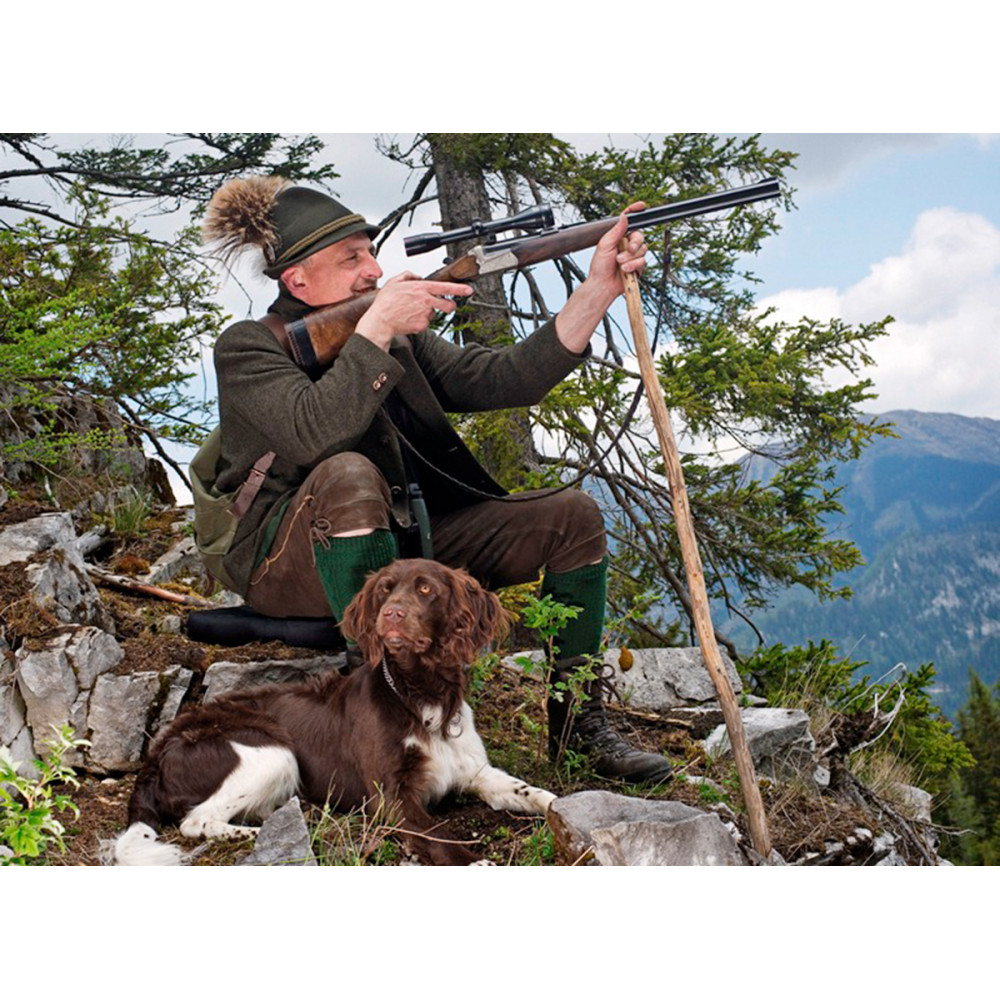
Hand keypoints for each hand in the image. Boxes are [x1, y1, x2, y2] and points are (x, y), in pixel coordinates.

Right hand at [354, 273, 473, 350]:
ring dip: (428, 312)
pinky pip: (426, 322)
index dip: (460, 289)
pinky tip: (409, 318)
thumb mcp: (394, 282)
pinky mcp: (422, 326)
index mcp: (420, 288)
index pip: (445, 287)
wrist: (380, 321)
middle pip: (448, 305)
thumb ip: (408, 275)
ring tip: (412, 311)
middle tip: (445, 305)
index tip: (469, 290)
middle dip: (449, 306)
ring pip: (434, 313)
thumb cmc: (385, 303)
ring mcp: (425, 314)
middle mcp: (425, 301)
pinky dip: (420, 321)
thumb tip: (417, 276)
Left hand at [585, 201, 647, 304]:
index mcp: (618, 237)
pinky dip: (634, 266)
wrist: (603, 285)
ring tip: (620, 264)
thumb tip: (624, 217)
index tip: (641, 206)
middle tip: (627, 249)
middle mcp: (627, 245)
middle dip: (634, 243)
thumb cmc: (600, 267)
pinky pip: (643, 262)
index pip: (628, 221)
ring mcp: (633, 256)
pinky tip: (625, 270)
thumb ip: (616, 231)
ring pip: (642, 249)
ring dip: (630, 258)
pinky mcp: (638, 266)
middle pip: (639, 236)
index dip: (635, 212)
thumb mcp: (605, 245)